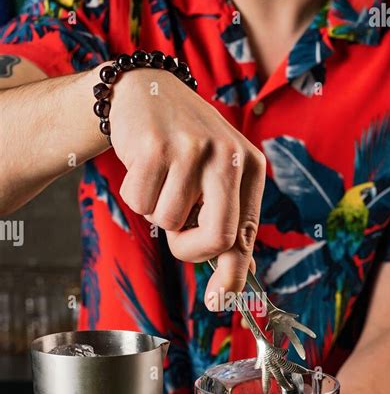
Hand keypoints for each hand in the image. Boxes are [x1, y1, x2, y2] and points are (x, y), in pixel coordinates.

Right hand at [109, 67, 265, 304]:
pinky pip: (140, 203)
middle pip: (218, 238)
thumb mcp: (215, 181)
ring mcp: (193, 148)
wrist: (145, 92)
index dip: (233, 274)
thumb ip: (230, 225)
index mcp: (251, 167)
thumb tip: (240, 280)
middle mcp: (230, 155)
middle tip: (176, 237)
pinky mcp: (156, 145)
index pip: (246, 234)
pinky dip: (134, 194)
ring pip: (169, 222)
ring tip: (161, 180)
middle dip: (190, 250)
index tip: (219, 302)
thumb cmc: (183, 148)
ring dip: (156, 213)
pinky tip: (143, 166)